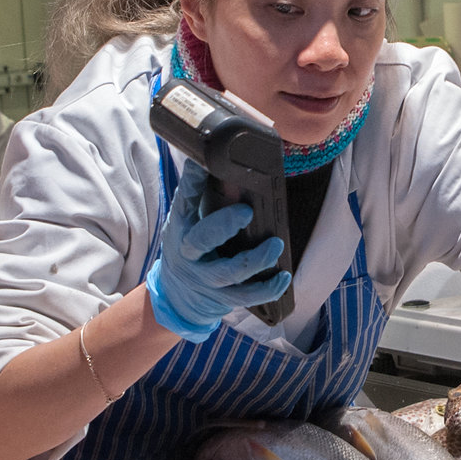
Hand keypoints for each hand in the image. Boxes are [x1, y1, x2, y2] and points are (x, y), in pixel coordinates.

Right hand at [145, 165, 291, 342]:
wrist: (177, 295)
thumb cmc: (190, 246)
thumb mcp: (187, 221)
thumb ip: (202, 197)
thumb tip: (225, 161)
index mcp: (180, 227)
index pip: (183, 200)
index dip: (191, 183)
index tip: (201, 164)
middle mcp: (189, 253)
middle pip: (202, 240)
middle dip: (223, 225)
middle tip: (246, 212)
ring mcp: (206, 278)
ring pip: (229, 272)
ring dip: (255, 260)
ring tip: (276, 245)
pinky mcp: (224, 298)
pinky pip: (247, 296)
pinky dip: (267, 289)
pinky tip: (283, 277)